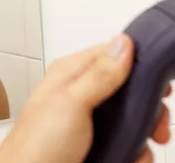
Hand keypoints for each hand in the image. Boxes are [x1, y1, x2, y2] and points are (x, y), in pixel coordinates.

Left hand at [0, 34, 170, 162]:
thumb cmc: (35, 145)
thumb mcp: (70, 103)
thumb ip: (98, 74)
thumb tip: (123, 43)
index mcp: (72, 73)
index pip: (114, 53)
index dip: (141, 66)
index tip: (160, 86)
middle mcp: (81, 92)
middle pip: (129, 89)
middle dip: (148, 109)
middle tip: (155, 126)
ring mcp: (88, 119)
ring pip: (130, 118)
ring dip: (142, 134)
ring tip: (138, 148)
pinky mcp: (93, 141)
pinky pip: (124, 141)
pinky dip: (133, 151)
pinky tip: (129, 157)